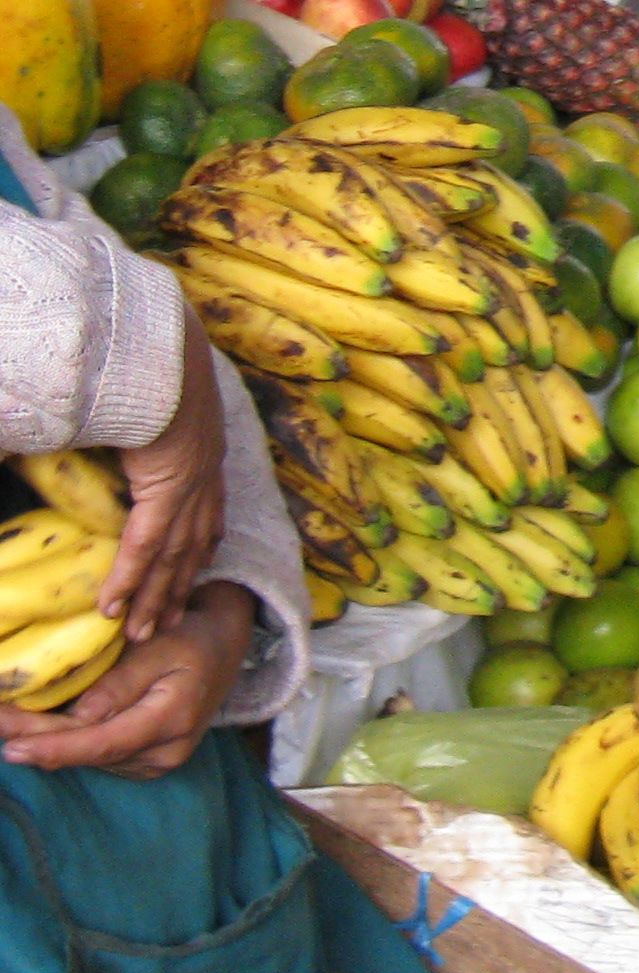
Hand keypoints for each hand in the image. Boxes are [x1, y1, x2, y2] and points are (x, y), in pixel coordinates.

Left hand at [0, 583, 251, 774]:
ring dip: (46, 741)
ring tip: (6, 721)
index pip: (104, 742)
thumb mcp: (159, 646)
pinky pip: (98, 754)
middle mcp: (166, 751)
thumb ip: (121, 683)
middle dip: (35, 742)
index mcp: (173, 719)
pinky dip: (66, 741)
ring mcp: (157, 760)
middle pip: (88, 754)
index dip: (54, 748)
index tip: (11, 747)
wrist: (225, 646)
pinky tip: (36, 729)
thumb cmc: (191, 637)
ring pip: (88, 757)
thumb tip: (79, 717)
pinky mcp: (146, 760)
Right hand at [108, 343, 225, 643]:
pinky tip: (115, 608)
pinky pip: (147, 545)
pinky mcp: (170, 485)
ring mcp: (192, 481)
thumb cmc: (145, 363)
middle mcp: (206, 474)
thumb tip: (98, 442)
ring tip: (139, 632)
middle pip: (191, 545)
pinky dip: (130, 579)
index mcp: (204, 454)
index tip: (189, 574)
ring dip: (154, 597)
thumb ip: (118, 432)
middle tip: (159, 625)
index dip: (195, 549)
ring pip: (172, 556)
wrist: (163, 340)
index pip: (204, 514)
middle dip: (175, 589)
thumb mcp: (138, 405)